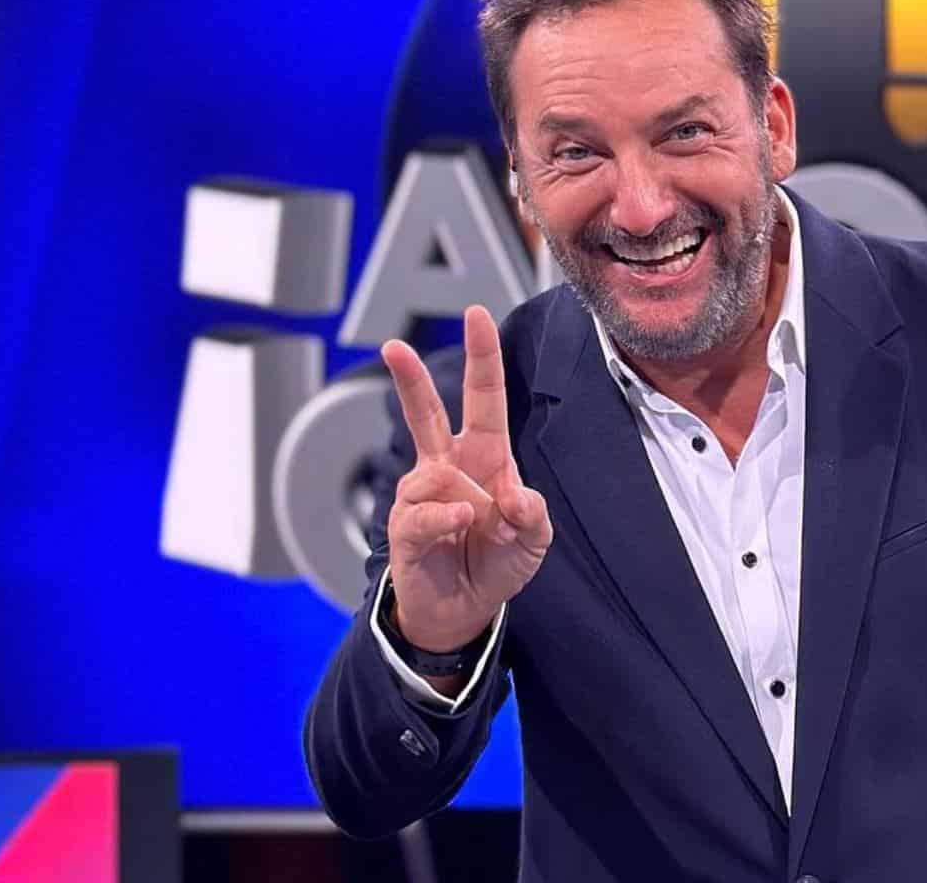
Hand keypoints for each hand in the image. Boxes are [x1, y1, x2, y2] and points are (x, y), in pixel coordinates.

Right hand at [380, 305, 551, 654]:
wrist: (462, 611)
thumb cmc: (496, 563)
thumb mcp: (534, 540)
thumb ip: (534, 514)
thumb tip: (513, 495)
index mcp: (483, 456)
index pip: (483, 398)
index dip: (482, 356)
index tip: (475, 314)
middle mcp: (446, 467)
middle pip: (425, 413)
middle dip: (409, 379)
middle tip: (392, 345)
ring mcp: (420, 494)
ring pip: (438, 478)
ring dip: (472, 507)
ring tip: (482, 533)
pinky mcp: (404, 526)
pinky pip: (424, 512)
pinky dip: (447, 518)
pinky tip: (460, 525)